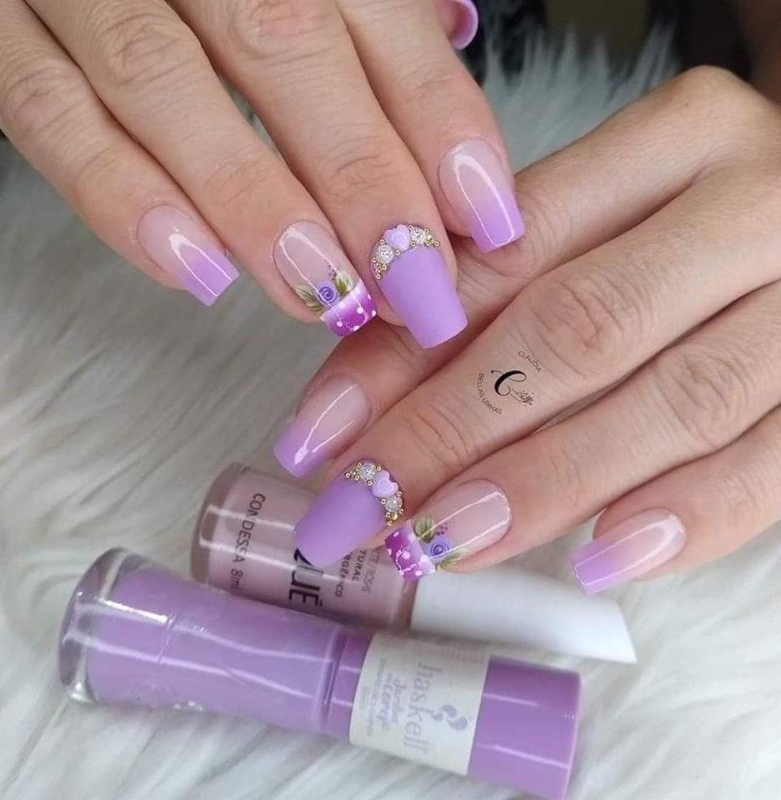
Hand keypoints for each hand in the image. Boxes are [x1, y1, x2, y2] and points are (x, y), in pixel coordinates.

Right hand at [0, 0, 522, 347]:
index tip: (488, 224)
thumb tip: (455, 31)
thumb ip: (367, 5)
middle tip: (415, 289)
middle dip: (361, 179)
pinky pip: (45, 111)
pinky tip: (195, 274)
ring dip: (254, 203)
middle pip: (286, 47)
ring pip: (166, 82)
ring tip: (321, 296)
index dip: (440, 124)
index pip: (380, 19)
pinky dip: (120, 196)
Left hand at [282, 67, 780, 591]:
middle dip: (450, 432)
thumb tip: (368, 397)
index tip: (320, 437)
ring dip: (541, 486)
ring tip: (442, 543)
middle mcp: (748, 207)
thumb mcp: (601, 226)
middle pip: (578, 329)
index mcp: (674, 141)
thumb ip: (497, 291)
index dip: (400, 354)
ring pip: (671, 401)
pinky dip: (685, 517)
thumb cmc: (696, 230)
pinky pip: (773, 462)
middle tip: (361, 510)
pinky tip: (600, 559)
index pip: (506, 256)